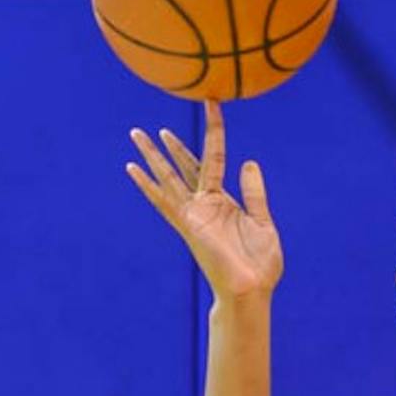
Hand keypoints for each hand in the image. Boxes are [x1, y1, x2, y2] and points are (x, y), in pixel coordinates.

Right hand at [125, 100, 283, 302]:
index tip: (212, 105)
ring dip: (153, 156)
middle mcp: (205, 204)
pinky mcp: (188, 225)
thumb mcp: (263, 222)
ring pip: (169, 177)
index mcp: (224, 201)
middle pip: (185, 167)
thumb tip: (249, 162)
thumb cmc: (260, 264)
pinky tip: (132, 169)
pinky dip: (148, 184)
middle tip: (158, 127)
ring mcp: (194, 214)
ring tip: (137, 134)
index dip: (213, 132)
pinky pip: (164, 200)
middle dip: (171, 147)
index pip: (215, 158)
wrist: (252, 290)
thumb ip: (254, 193)